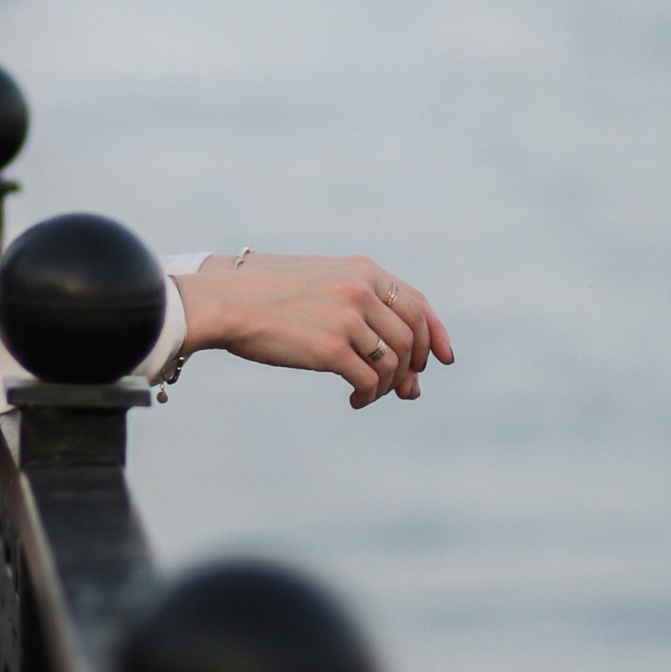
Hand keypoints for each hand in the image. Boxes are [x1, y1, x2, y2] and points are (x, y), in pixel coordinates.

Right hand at [175, 253, 453, 409]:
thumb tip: (392, 356)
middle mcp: (361, 291)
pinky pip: (368, 380)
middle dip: (413, 369)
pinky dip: (368, 395)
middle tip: (405, 390)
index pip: (417, 304)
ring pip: (393, 363)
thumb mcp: (320, 280)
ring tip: (369, 394)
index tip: (443, 359)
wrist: (227, 301)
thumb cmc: (266, 293)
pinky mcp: (332, 348)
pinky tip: (354, 400)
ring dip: (387, 386)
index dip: (437, 334)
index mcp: (362, 271)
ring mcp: (348, 319)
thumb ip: (358, 306)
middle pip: (411, 339)